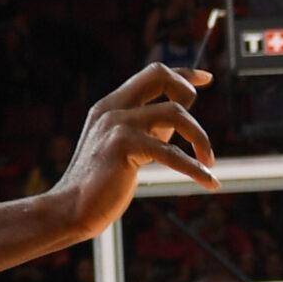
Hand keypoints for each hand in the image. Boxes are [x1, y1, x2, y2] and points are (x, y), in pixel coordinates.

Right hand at [50, 63, 216, 240]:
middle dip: (188, 92)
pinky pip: (172, 153)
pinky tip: (210, 183)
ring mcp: (117, 124)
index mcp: (113, 105)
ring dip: (201, 139)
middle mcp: (113, 107)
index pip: (152, 74)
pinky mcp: (122, 146)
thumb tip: (180, 122)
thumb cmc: (102, 184)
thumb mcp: (126, 147)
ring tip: (209, 164)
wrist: (72, 207)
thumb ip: (149, 130)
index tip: (206, 78)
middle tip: (200, 129)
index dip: (183, 74)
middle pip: (159, 75)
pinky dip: (195, 169)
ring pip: (175, 113)